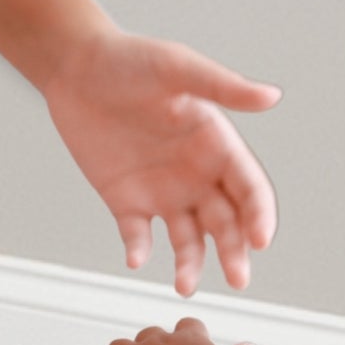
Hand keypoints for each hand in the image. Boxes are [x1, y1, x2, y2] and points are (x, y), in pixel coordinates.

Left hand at [44, 27, 279, 293]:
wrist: (73, 66)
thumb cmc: (128, 59)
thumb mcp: (177, 68)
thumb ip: (223, 86)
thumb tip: (272, 95)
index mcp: (217, 148)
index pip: (249, 190)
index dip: (259, 216)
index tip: (260, 241)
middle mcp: (198, 177)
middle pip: (226, 225)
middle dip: (234, 254)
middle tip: (237, 279)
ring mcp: (164, 194)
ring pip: (188, 242)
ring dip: (190, 266)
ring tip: (185, 286)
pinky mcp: (128, 204)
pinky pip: (138, 237)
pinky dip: (139, 251)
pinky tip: (136, 259)